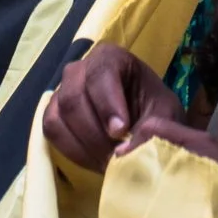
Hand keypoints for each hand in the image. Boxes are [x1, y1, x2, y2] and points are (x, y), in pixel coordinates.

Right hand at [43, 44, 186, 171]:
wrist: (146, 128)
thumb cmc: (156, 114)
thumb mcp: (164, 118)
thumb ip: (152, 129)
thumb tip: (126, 150)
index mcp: (111, 57)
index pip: (100, 73)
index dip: (107, 105)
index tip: (121, 132)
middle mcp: (80, 68)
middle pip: (73, 98)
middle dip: (94, 133)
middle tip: (117, 155)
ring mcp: (62, 91)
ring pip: (57, 117)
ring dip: (84, 144)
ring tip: (109, 160)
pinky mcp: (54, 115)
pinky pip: (52, 133)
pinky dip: (73, 150)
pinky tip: (96, 159)